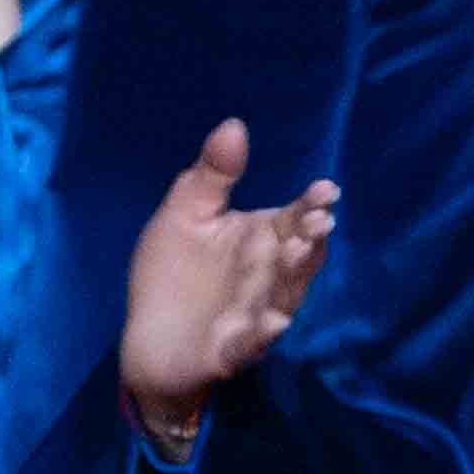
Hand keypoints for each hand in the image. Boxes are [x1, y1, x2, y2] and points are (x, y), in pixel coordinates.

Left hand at [114, 116, 338, 438]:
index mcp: (262, 241)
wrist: (149, 340)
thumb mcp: (185, 215)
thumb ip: (210, 177)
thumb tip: (234, 124)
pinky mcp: (233, 349)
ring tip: (297, 252)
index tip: (324, 190)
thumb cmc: (172, 273)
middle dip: (309, 240)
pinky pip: (253, 341)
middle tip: (315, 222)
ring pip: (284, 296)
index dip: (311, 206)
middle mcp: (269, 277)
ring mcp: (256, 314)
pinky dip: (264, 333)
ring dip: (293, 277)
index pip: (294, 219)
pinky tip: (273, 322)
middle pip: (299, 257)